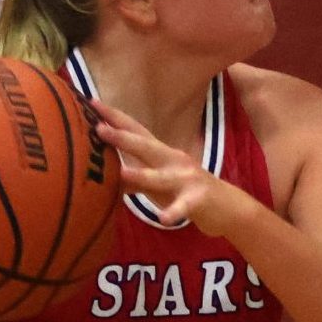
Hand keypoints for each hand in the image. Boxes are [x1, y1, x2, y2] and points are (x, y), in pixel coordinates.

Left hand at [93, 100, 248, 236]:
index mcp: (162, 154)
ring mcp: (187, 179)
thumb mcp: (158, 184)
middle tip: (99, 128)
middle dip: (122, 137)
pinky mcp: (198, 200)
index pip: (135, 131)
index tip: (91, 103)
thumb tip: (104, 177)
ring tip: (123, 174)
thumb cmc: (186, 193)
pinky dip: (174, 212)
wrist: (229, 207)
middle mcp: (173, 161)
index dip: (115, 118)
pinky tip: (164, 218)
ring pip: (161, 177)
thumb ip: (134, 179)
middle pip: (145, 146)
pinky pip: (183, 207)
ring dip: (142, 175)